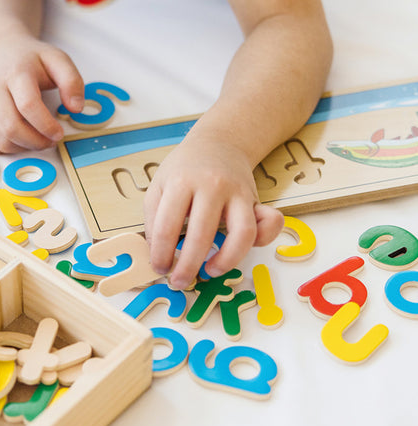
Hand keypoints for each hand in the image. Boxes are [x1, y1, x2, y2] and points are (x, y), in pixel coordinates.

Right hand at [0, 33, 83, 152]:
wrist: (3, 53)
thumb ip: (72, 81)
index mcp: (16, 73)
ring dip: (24, 147)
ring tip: (38, 139)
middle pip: (11, 128)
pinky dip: (4, 151)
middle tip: (52, 140)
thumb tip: (76, 109)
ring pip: (0, 141)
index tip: (59, 133)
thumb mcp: (58, 60)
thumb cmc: (34, 61)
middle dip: (36, 142)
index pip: (28, 105)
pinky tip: (18, 140)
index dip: (46, 125)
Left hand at [143, 135, 282, 288]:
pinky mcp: (256, 198)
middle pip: (202, 234)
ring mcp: (238, 192)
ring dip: (227, 261)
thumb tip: (157, 255)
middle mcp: (212, 186)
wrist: (217, 143)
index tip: (160, 268)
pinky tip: (240, 250)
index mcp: (180, 182)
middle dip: (188, 266)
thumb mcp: (159, 186)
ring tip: (210, 271)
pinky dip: (264, 240)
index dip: (161, 254)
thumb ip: (154, 219)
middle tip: (180, 282)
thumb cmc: (184, 170)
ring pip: (242, 234)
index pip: (167, 226)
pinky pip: (270, 223)